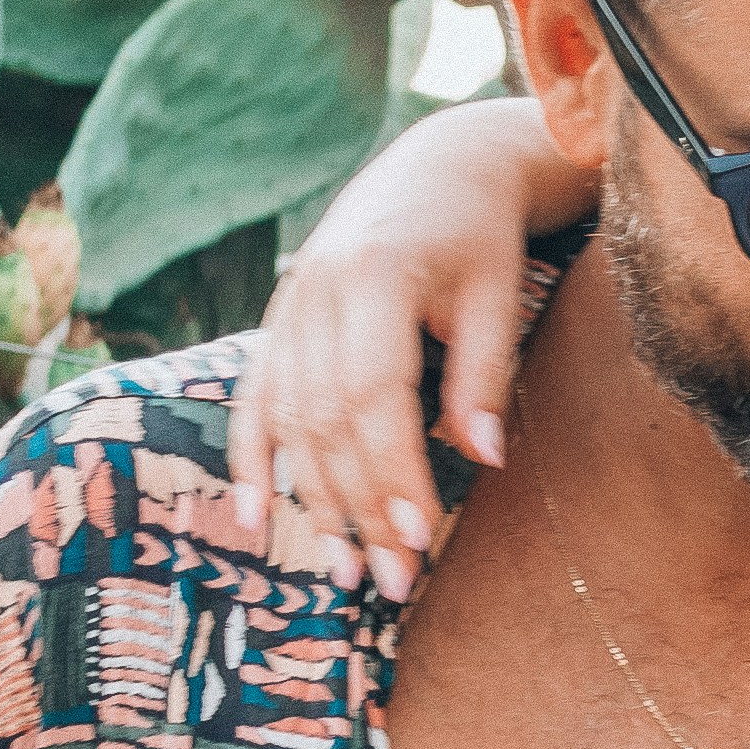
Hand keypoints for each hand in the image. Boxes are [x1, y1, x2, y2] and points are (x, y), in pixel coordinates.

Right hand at [231, 95, 599, 599]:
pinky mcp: (278, 323)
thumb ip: (483, 376)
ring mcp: (287, 307)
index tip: (417, 536)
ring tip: (344, 569)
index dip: (392, 470)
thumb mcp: (496, 295)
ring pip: (287, 419)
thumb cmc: (479, 235)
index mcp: (375, 274)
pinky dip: (253, 460)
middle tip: (390, 580)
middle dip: (357, 506)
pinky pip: (254, 400)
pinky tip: (258, 519)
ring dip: (313, 500)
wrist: (436, 168)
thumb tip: (485, 460)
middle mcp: (315, 291)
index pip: (374, 393)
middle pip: (325, 419)